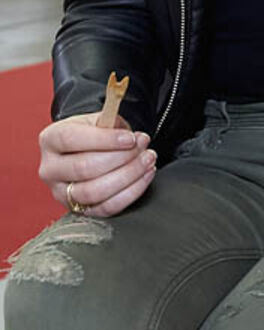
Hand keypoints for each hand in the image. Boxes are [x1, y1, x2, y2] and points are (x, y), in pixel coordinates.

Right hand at [37, 112, 154, 218]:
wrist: (88, 150)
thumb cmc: (94, 134)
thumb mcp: (99, 120)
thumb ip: (112, 123)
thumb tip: (133, 137)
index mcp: (51, 139)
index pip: (72, 140)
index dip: (105, 140)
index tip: (131, 138)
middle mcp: (50, 168)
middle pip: (84, 168)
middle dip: (122, 158)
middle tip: (143, 147)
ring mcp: (61, 192)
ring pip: (94, 191)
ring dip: (129, 176)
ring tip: (147, 160)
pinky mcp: (78, 209)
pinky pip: (106, 207)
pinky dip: (131, 192)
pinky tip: (145, 175)